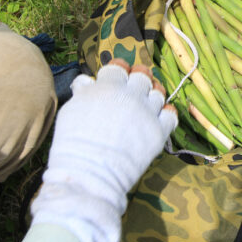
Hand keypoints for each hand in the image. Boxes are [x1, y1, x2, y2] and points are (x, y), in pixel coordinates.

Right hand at [30, 59, 176, 241]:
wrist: (90, 174)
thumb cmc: (74, 143)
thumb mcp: (71, 110)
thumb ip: (83, 92)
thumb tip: (88, 81)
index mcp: (109, 86)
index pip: (119, 67)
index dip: (118, 70)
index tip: (117, 77)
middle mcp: (132, 95)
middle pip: (142, 77)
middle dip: (137, 79)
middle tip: (133, 90)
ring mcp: (148, 113)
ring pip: (158, 93)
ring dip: (151, 95)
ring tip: (144, 104)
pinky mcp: (159, 132)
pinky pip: (171, 114)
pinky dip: (166, 113)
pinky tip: (157, 117)